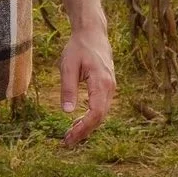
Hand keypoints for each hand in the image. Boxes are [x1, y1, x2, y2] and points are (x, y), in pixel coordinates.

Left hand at [58, 27, 115, 147]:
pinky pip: (100, 107)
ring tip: (69, 135)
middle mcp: (110, 87)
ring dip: (87, 126)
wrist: (93, 33)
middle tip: (66, 142)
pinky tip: (77, 123)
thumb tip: (68, 112)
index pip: (96, 113)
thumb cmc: (79, 47)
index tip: (69, 137)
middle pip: (100, 117)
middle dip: (84, 131)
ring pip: (101, 114)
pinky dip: (90, 117)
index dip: (84, 128)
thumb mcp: (68, 66)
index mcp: (101, 83)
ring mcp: (110, 88)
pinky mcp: (107, 87)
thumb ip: (68, 88)